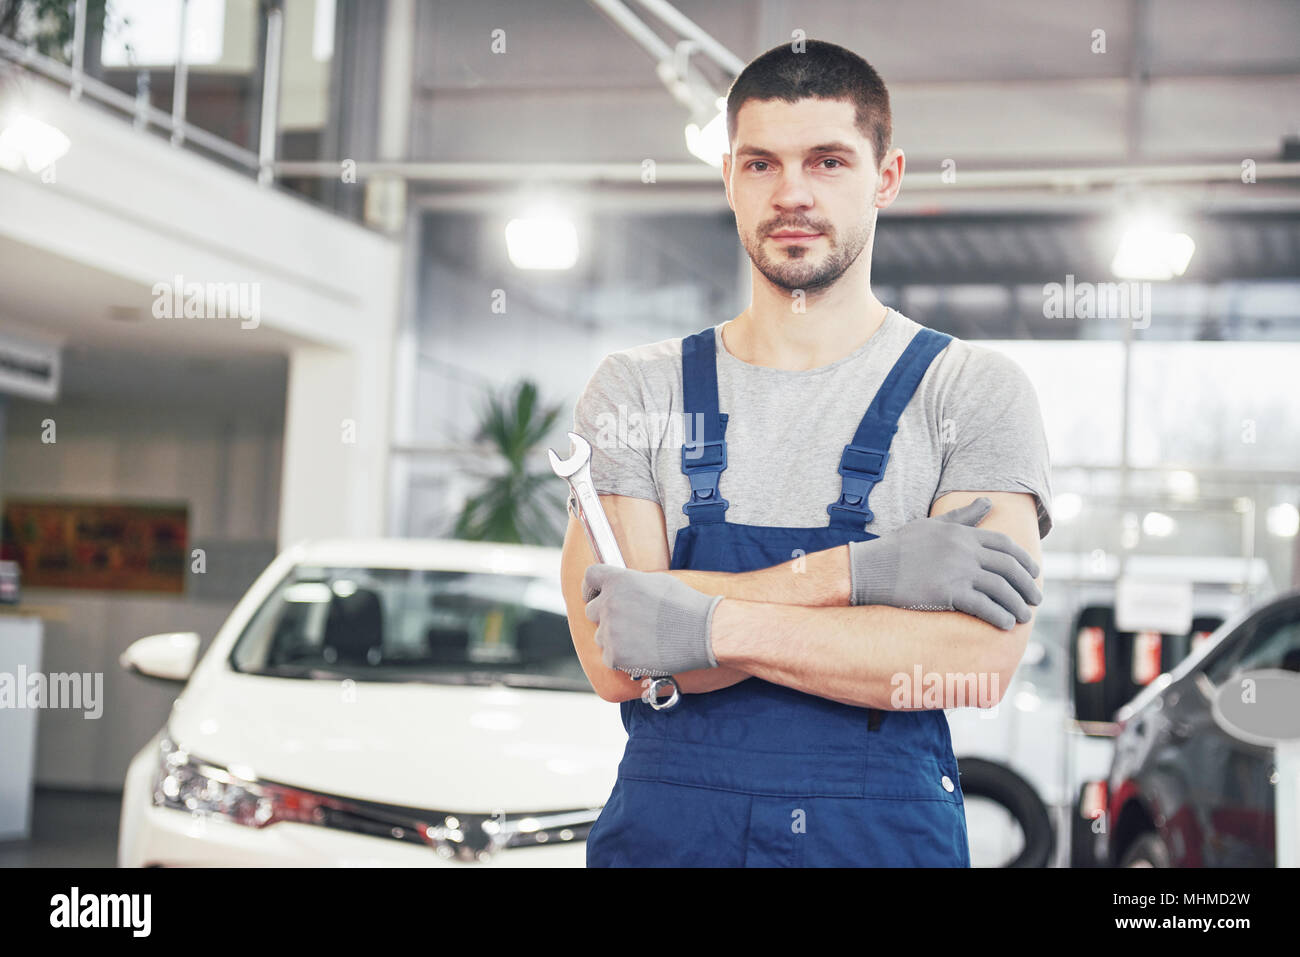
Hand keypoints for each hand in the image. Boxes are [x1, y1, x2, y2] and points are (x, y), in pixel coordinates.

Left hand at [582, 565, 722, 675]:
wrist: (703, 633)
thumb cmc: (686, 605)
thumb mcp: (657, 581)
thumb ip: (631, 584)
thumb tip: (623, 589)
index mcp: (619, 581)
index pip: (590, 577)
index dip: (591, 587)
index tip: (595, 595)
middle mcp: (609, 603)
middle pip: (592, 610)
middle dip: (606, 616)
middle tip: (628, 623)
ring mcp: (610, 631)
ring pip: (601, 636)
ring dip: (615, 639)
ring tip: (642, 640)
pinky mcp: (615, 655)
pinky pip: (609, 657)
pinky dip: (622, 658)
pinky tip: (642, 653)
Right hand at [847, 497, 1041, 629]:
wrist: (872, 568)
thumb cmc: (899, 547)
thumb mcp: (932, 525)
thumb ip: (963, 516)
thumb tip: (988, 502)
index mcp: (962, 533)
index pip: (1005, 545)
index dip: (1025, 561)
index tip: (1034, 574)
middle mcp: (965, 551)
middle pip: (1009, 568)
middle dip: (1028, 586)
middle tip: (1036, 600)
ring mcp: (958, 572)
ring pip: (1001, 589)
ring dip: (1018, 605)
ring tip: (1024, 617)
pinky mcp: (948, 593)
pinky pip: (984, 607)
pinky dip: (999, 616)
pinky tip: (1006, 624)